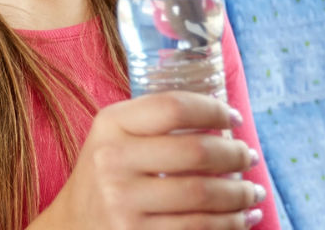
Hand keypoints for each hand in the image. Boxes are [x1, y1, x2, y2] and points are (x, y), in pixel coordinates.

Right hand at [33, 91, 265, 228]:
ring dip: (240, 195)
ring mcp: (122, 203)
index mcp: (111, 124)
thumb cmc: (106, 173)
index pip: (174, 107)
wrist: (71, 225)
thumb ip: (154, 121)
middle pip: (196, 152)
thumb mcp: (114, 135)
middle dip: (235, 154)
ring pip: (203, 196)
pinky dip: (229, 225)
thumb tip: (223, 117)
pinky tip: (242, 218)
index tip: (235, 117)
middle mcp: (113, 161)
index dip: (213, 109)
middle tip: (250, 156)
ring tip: (254, 191)